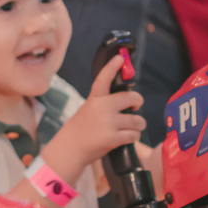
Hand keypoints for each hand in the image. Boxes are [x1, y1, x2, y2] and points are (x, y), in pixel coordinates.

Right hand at [41, 55, 144, 184]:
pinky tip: (126, 138)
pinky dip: (133, 137)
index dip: (112, 67)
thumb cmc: (79, 131)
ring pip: (137, 120)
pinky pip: (134, 135)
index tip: (119, 58)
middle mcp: (102, 108)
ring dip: (138, 125)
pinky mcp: (113, 138)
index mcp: (94, 99)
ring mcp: (108, 123)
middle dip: (138, 103)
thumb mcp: (87, 110)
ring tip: (131, 128)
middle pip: (132, 98)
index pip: (103, 79)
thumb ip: (104, 105)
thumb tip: (128, 104)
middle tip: (135, 108)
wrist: (69, 149)